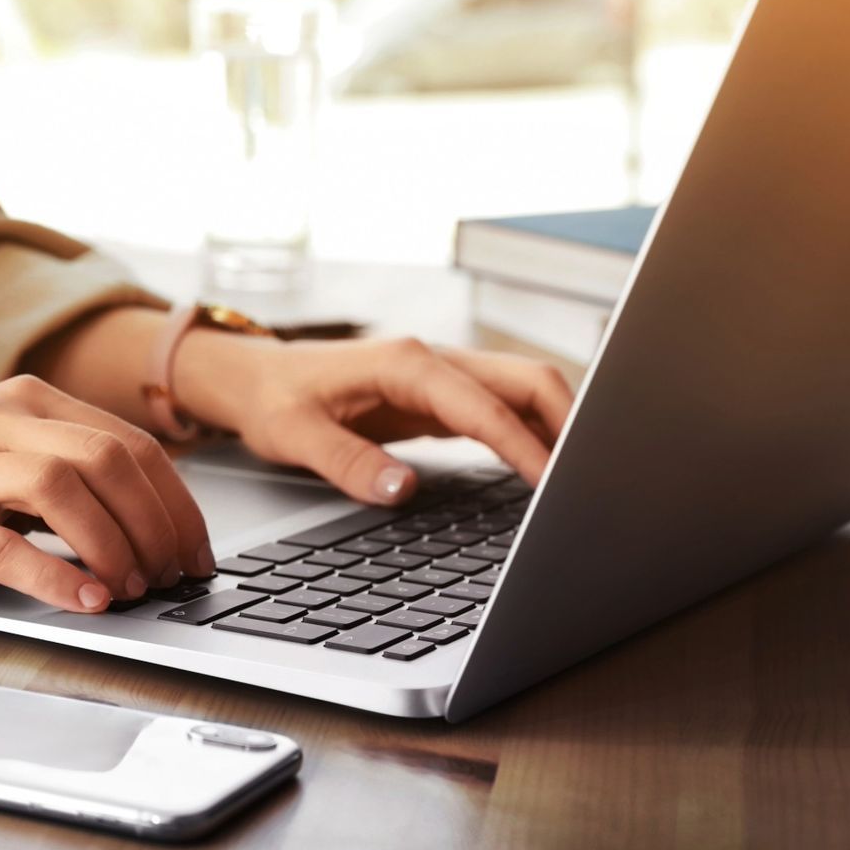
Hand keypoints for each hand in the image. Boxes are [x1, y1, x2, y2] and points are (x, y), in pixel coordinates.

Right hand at [0, 375, 213, 612]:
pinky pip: (2, 545)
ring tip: (132, 588)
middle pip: (111, 460)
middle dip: (159, 525)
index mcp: (28, 402)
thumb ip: (60, 470)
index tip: (196, 552)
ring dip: (114, 544)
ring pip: (65, 488)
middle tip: (173, 578)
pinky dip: (53, 576)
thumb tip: (144, 527)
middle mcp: (0, 422)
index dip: (178, 503)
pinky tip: (84, 601)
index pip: (131, 444)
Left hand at [175, 333, 574, 506]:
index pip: (483, 405)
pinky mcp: (442, 396)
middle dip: (569, 423)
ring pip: (523, 389)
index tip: (553, 484)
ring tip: (585, 478)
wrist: (255, 378)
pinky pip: (504, 408)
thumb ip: (347, 462)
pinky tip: (549, 470)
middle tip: (594, 479)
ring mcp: (442, 376)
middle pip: (527, 380)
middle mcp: (433, 360)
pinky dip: (534, 432)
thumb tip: (401, 489)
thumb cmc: (273, 400)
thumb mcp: (294, 435)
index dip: (523, 444)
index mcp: (404, 363)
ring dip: (559, 425)